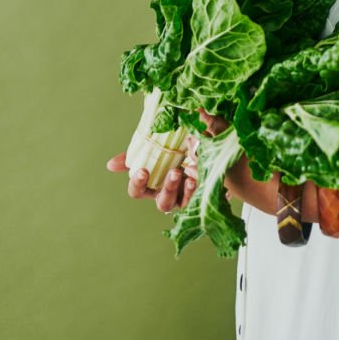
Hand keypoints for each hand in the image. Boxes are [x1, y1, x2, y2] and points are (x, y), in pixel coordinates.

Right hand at [105, 109, 227, 213]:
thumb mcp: (174, 136)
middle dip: (160, 186)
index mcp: (156, 177)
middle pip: (154, 199)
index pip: (137, 187)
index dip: (136, 182)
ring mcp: (183, 196)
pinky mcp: (199, 199)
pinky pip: (193, 201)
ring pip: (170, 203)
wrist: (226, 149)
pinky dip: (193, 191)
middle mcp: (167, 190)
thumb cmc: (193, 142)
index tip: (142, 170)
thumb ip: (151, 140)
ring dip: (174, 189)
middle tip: (171, 171)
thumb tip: (112, 161)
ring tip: (183, 174)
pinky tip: (197, 178)